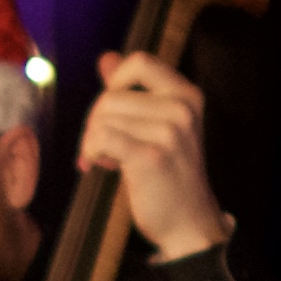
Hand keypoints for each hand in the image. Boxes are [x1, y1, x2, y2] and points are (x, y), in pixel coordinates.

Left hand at [82, 50, 226, 258]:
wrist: (188, 223)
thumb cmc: (170, 174)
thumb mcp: (159, 125)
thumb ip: (133, 91)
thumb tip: (106, 58)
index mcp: (187, 96)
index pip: (140, 62)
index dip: (114, 81)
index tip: (110, 109)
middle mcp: (182, 109)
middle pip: (112, 95)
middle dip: (95, 120)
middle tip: (99, 147)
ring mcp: (170, 132)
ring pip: (104, 118)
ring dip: (92, 141)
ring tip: (107, 160)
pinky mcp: (151, 157)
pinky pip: (101, 137)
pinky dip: (91, 152)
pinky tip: (102, 165)